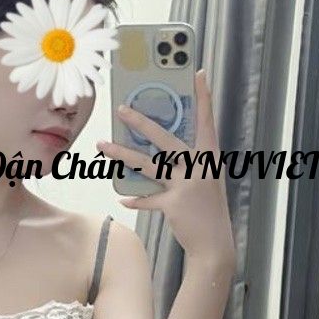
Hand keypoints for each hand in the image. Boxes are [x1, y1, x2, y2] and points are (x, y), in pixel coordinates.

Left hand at [96, 69, 233, 267]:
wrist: (215, 245)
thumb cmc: (207, 209)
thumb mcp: (205, 180)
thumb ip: (187, 163)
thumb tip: (157, 149)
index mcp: (210, 158)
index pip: (206, 121)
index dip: (203, 97)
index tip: (198, 73)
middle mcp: (200, 168)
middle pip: (166, 139)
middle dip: (141, 122)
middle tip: (121, 109)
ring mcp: (187, 185)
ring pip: (148, 164)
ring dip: (123, 155)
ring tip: (103, 146)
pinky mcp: (174, 204)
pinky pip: (148, 198)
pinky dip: (136, 199)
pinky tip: (123, 198)